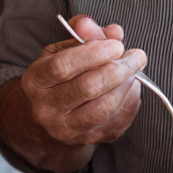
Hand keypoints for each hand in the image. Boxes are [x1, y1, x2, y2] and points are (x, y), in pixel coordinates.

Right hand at [20, 14, 146, 145]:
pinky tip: (132, 87)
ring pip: (105, 108)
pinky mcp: (87, 140)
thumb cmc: (62, 75)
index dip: (93, 54)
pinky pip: (117, 121)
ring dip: (127, 86)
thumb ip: (86, 34)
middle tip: (137, 56)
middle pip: (87, 88)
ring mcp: (66, 129)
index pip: (62, 66)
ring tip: (135, 71)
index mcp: (36, 81)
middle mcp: (46, 108)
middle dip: (118, 69)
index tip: (117, 44)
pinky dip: (130, 102)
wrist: (54, 113)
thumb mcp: (64, 49)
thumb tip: (113, 31)